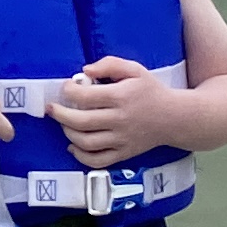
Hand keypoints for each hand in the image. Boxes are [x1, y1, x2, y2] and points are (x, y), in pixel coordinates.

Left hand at [52, 56, 177, 164]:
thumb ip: (109, 65)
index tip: (66, 87)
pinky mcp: (124, 154)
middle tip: (52, 108)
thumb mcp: (135, 69)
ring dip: (68, 132)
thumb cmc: (151, 91)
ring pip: (86, 142)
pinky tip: (73, 146)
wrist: (174, 117)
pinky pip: (97, 161)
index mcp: (121, 97)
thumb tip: (85, 71)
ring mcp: (121, 140)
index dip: (69, 91)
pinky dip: (80, 156)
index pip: (86, 97)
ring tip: (63, 123)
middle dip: (60, 114)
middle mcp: (120, 120)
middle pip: (81, 122)